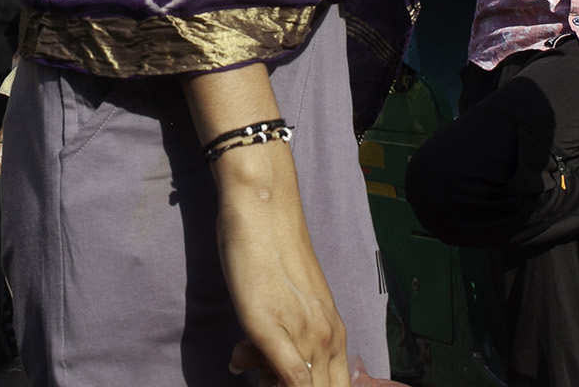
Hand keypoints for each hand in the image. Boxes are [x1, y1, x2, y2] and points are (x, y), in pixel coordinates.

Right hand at [215, 142, 348, 386]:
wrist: (262, 209)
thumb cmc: (272, 251)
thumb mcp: (291, 303)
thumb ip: (286, 339)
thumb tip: (262, 367)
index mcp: (335, 334)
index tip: (273, 371)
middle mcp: (329, 337)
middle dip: (284, 385)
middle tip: (257, 363)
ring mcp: (305, 333)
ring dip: (268, 381)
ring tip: (243, 351)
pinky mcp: (273, 327)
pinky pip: (292, 378)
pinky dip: (277, 383)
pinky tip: (246, 360)